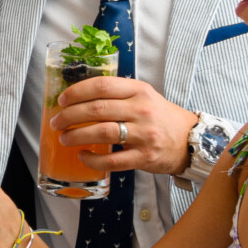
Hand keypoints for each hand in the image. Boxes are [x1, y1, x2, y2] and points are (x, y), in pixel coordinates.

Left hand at [52, 77, 196, 175]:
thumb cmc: (160, 117)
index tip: (62, 100)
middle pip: (97, 109)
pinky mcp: (145, 157)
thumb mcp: (144, 97)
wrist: (190, 140)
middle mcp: (142, 110)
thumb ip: (118, 95)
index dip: (77, 92)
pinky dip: (92, 160)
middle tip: (56, 122)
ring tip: (64, 138)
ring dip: (77, 136)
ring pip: (102, 133)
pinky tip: (83, 156)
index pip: (102, 86)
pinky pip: (112, 161)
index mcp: (139, 90)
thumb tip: (78, 98)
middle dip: (69, 116)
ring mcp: (144, 134)